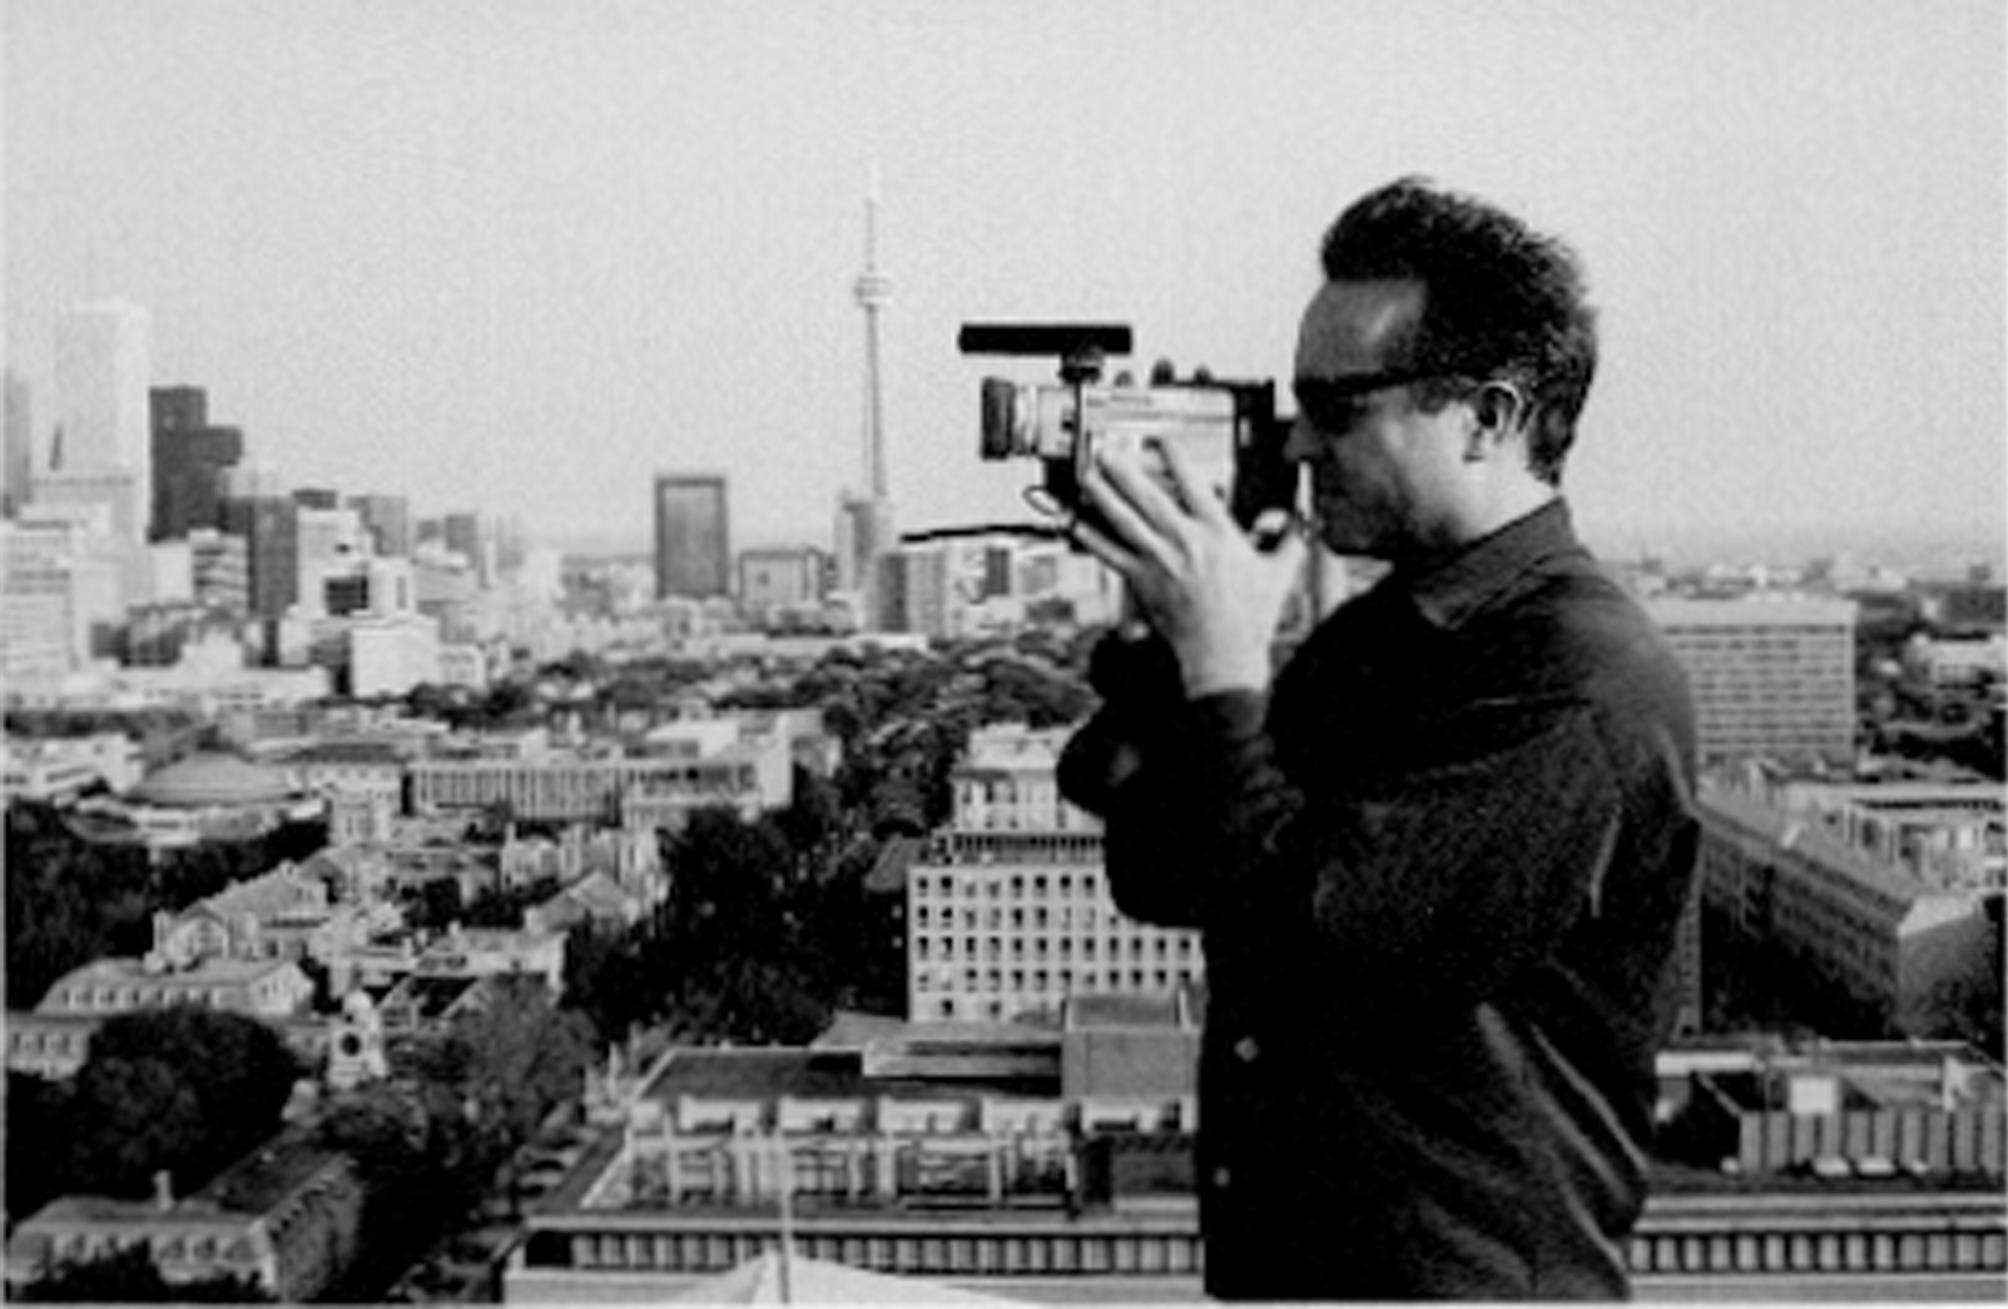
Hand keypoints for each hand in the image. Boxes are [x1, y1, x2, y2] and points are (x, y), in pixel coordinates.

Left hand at [1070, 440, 1305, 697]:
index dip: (1176, 457)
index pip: (1193, 484)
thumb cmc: (1250, 617)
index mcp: (1218, 533)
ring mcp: (1159, 561)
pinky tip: (1077, 524)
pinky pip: (1111, 554)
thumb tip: (1304, 518)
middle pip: (1148, 496)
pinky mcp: (1141, 582)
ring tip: (1089, 476)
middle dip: (1126, 470)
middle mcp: (1184, 541)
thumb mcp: (1281, 572)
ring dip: (1104, 495)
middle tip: (1108, 451)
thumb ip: (1291, 538)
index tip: (1162, 440)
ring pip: (1125, 520)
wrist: (1223, 653)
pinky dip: (1092, 538)